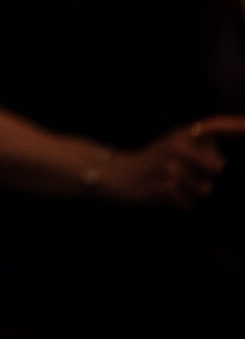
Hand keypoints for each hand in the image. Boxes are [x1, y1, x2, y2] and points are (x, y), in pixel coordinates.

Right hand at [95, 116, 244, 208]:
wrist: (115, 175)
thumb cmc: (150, 162)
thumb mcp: (173, 143)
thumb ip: (200, 146)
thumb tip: (222, 161)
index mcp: (181, 133)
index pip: (217, 141)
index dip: (219, 151)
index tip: (209, 155)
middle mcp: (177, 147)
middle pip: (216, 170)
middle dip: (206, 177)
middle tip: (187, 177)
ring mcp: (171, 168)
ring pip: (205, 189)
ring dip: (193, 193)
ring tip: (175, 187)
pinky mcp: (165, 188)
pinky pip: (190, 204)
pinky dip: (181, 204)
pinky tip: (167, 196)